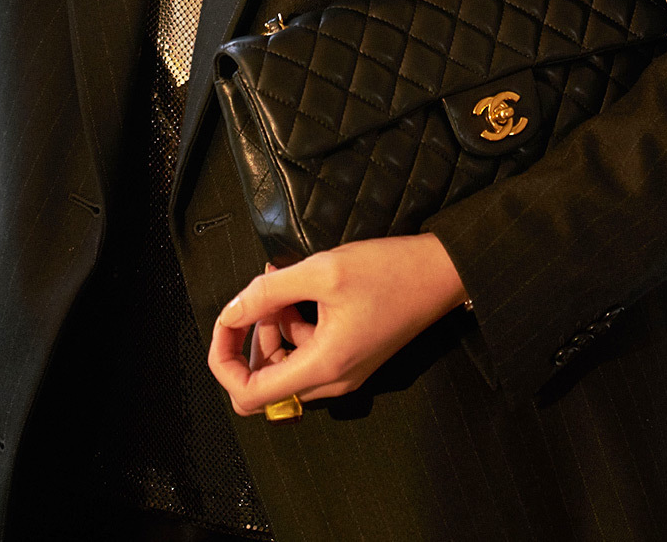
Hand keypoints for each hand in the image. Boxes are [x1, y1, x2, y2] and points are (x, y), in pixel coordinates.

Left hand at [207, 233, 466, 414]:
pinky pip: (308, 352)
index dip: (225, 360)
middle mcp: (332, 380)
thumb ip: (269, 292)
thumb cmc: (390, 271)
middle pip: (264, 380)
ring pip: (286, 363)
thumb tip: (230, 311)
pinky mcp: (352, 358)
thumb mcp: (322, 271)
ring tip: (286, 281)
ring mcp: (344, 372)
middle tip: (265, 290)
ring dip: (275, 325)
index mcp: (323, 366)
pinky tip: (307, 289)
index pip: (248, 396)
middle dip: (254, 335)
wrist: (442, 273)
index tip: (227, 322)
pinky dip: (297, 322)